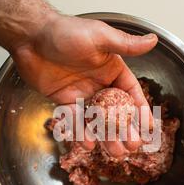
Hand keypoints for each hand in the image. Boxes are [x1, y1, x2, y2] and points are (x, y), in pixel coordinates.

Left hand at [13, 12, 157, 155]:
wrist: (30, 36)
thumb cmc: (65, 31)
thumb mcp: (100, 37)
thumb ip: (126, 44)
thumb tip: (153, 40)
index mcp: (111, 68)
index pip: (131, 92)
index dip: (140, 109)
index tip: (148, 126)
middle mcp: (99, 82)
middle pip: (116, 111)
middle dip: (125, 130)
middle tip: (133, 146)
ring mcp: (82, 93)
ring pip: (97, 119)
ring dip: (106, 136)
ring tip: (115, 153)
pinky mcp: (64, 101)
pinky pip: (75, 119)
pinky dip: (81, 132)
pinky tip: (88, 143)